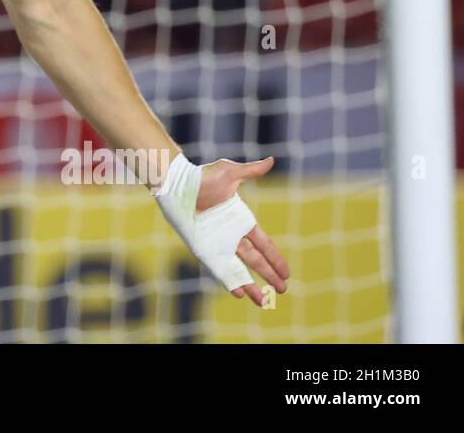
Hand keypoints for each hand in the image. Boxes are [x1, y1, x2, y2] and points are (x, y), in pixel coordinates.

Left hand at [196, 156, 290, 307]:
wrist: (177, 182)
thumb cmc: (201, 176)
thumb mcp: (230, 173)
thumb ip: (251, 171)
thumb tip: (272, 160)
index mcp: (241, 220)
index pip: (264, 244)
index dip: (275, 257)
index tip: (287, 271)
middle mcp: (231, 235)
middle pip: (255, 260)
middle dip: (269, 275)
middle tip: (282, 290)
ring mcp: (218, 243)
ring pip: (239, 268)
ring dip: (251, 285)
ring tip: (263, 302)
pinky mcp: (203, 247)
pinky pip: (219, 267)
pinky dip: (228, 280)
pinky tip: (238, 293)